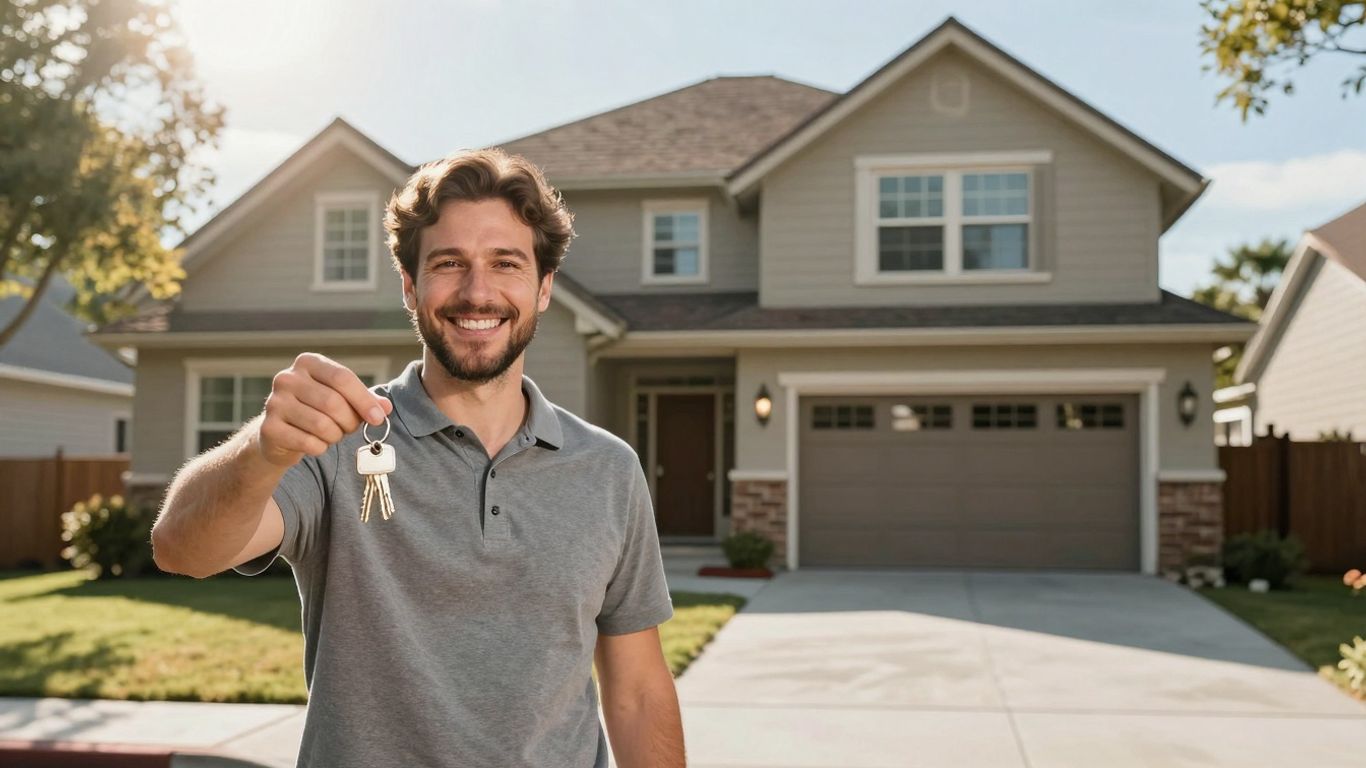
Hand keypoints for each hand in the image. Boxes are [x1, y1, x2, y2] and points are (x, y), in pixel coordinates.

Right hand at [256, 353, 393, 467]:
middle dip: (350, 421)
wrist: (278, 434)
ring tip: (332, 434)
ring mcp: (274, 402)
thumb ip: (366, 400)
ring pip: (321, 425)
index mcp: (308, 363)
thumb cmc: (316, 410)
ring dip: (335, 435)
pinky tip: (316, 444)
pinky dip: (320, 448)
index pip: (342, 378)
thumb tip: (385, 408)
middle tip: (351, 428)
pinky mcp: (269, 428)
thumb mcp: (342, 399)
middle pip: (333, 403)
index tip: (378, 418)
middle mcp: (287, 378)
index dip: (364, 400)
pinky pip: (308, 443)